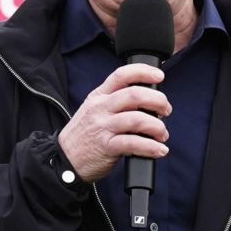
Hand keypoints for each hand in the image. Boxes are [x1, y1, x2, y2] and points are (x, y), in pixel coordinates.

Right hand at [56, 63, 170, 184]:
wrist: (65, 159)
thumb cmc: (86, 134)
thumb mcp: (94, 109)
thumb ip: (116, 101)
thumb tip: (149, 100)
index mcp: (99, 96)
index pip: (121, 75)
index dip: (143, 72)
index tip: (159, 76)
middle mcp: (101, 108)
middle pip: (134, 95)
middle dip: (158, 101)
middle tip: (166, 110)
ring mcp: (103, 127)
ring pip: (137, 119)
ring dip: (157, 126)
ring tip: (162, 134)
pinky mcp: (106, 147)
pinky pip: (133, 143)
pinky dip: (151, 147)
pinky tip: (159, 150)